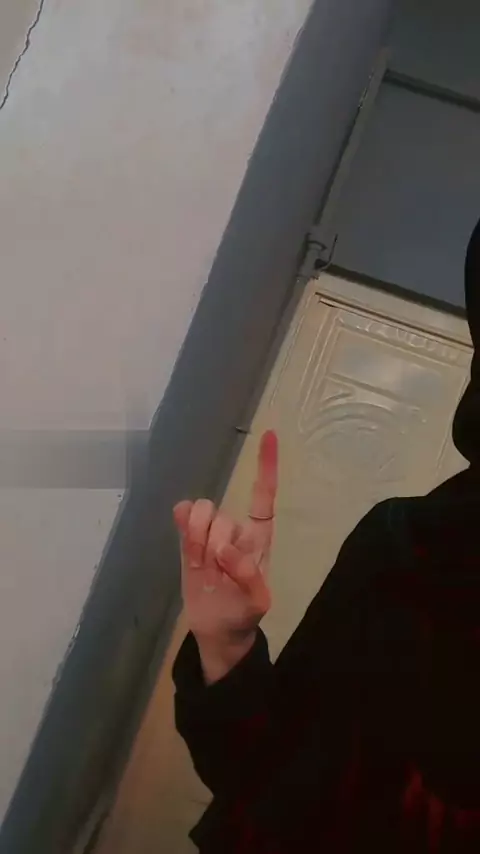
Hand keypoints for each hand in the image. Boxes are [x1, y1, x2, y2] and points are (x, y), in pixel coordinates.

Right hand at [173, 430, 277, 680]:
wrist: (218, 630)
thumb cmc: (244, 614)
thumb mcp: (257, 602)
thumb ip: (248, 575)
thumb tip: (224, 550)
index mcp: (259, 539)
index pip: (263, 497)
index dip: (266, 467)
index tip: (268, 435)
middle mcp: (236, 530)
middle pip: (222, 515)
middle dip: (214, 542)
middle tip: (216, 571)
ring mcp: (210, 534)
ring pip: (200, 513)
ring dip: (196, 538)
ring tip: (202, 566)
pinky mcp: (189, 542)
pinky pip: (182, 517)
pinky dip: (181, 518)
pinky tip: (181, 525)